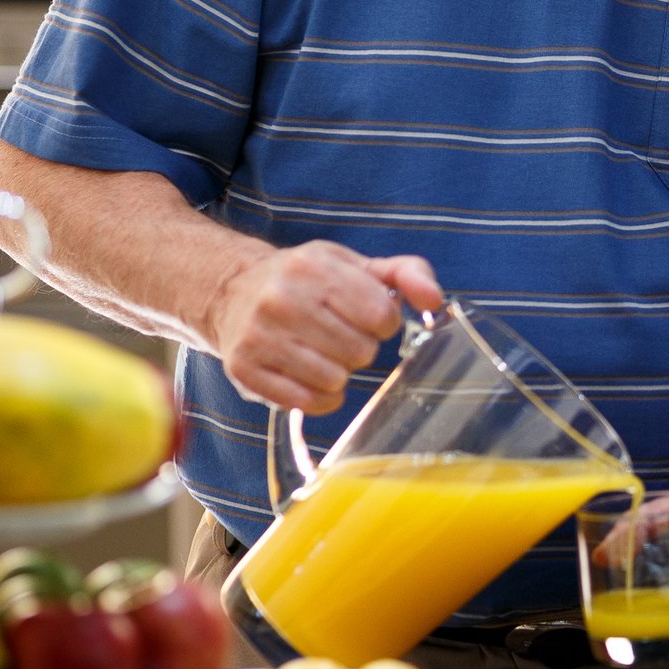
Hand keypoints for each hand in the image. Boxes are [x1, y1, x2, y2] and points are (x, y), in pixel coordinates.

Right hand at [202, 241, 440, 413]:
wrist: (233, 291)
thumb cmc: (308, 281)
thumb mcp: (356, 265)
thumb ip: (407, 274)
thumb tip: (434, 301)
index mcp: (314, 267)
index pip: (381, 313)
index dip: (384, 321)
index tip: (369, 316)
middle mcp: (281, 299)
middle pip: (360, 351)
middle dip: (361, 347)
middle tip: (341, 334)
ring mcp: (259, 336)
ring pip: (335, 379)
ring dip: (340, 372)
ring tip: (324, 352)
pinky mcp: (245, 370)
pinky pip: (307, 402)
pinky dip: (320, 396)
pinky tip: (311, 376)